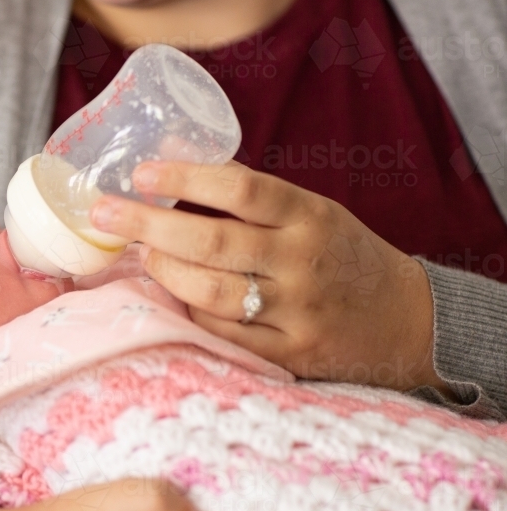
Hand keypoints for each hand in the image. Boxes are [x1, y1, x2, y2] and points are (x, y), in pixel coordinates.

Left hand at [90, 161, 449, 393]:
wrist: (407, 321)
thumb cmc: (341, 256)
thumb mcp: (312, 212)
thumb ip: (252, 196)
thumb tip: (176, 156)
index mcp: (310, 216)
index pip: (241, 190)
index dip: (186, 178)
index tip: (142, 172)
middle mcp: (302, 262)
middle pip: (212, 243)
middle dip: (148, 226)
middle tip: (104, 213)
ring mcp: (295, 312)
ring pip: (210, 293)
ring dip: (164, 271)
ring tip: (143, 254)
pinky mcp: (288, 354)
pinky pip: (222, 333)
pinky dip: (190, 312)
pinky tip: (175, 296)